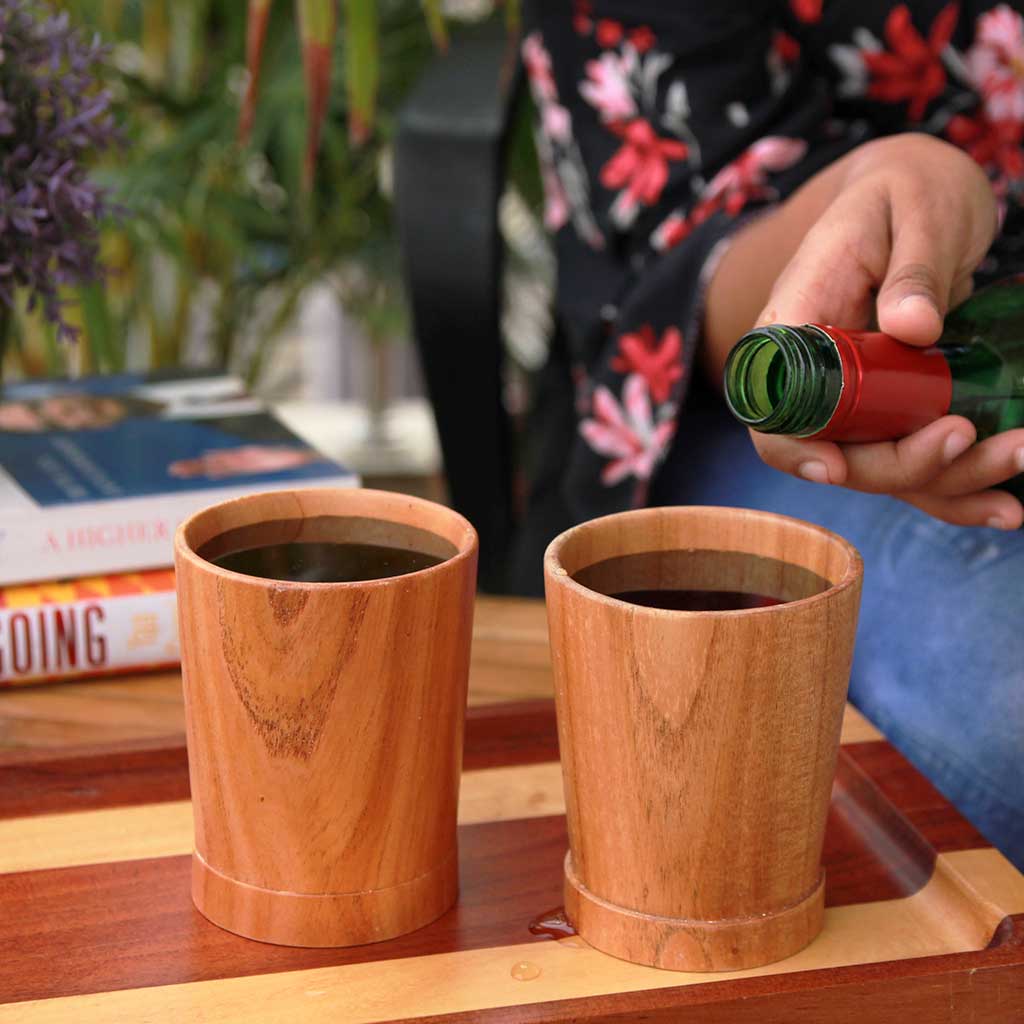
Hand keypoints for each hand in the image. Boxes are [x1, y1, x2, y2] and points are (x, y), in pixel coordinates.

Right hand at [748, 134, 1021, 528]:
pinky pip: (919, 463)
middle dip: (901, 464)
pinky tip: (1007, 506)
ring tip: (1020, 452)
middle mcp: (818, 375)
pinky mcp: (898, 409)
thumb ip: (909, 265)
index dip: (793, 446)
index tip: (837, 465)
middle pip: (836, 451)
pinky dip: (959, 490)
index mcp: (794, 325)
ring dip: (949, 481)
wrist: (920, 196)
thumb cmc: (905, 190)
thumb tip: (912, 327)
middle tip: (969, 435)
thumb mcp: (909, 207)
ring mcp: (859, 399)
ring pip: (885, 468)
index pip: (771, 406)